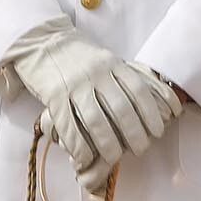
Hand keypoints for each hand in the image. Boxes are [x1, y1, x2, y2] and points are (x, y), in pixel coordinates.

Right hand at [54, 59, 181, 198]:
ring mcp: (74, 84)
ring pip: (96, 120)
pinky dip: (78, 146)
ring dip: (108, 145)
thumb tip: (151, 103)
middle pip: (121, 108)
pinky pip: (68, 125)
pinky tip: (84, 158)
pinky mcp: (53, 95)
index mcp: (112, 63)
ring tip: (114, 157)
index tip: (158, 132)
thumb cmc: (79, 56)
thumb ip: (122, 77)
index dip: (151, 114)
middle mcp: (96, 73)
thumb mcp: (105, 58)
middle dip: (134, 134)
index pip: (139, 90)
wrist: (42, 42)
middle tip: (140, 150)